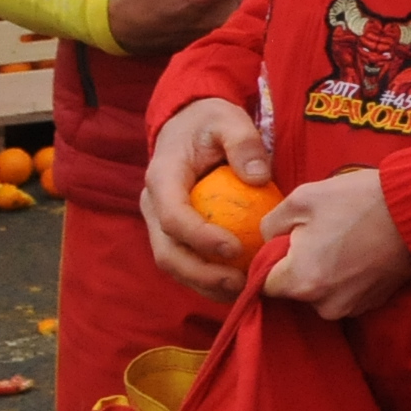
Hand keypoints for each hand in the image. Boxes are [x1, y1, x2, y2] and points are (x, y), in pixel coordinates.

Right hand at [142, 97, 272, 298]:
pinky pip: (184, 261)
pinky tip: (236, 285)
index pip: (172, 216)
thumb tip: (257, 176)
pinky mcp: (171, 233)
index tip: (234, 248)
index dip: (199, 237)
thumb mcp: (228, 119)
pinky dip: (206, 278)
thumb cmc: (209, 122)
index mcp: (162, 177)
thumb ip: (244, 143)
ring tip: (240, 291)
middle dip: (199, 274)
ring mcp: (158, 222)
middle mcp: (152, 204)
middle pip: (166, 251)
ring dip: (202, 283)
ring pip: (172, 263)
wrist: (187, 125)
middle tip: (238, 283)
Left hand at [259, 166, 410, 321]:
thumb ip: (270, 224)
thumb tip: (266, 240)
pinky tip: (361, 250)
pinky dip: (349, 276)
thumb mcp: (302, 198)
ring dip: (326, 271)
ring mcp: (353, 307)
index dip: (272, 259)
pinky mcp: (374, 303)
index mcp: (301, 282)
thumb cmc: (359, 201)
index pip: (264, 284)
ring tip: (345, 240)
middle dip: (300, 265)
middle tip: (321, 233)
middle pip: (295, 289)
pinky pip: (347, 293)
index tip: (289, 238)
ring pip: (322, 292)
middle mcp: (324, 305)